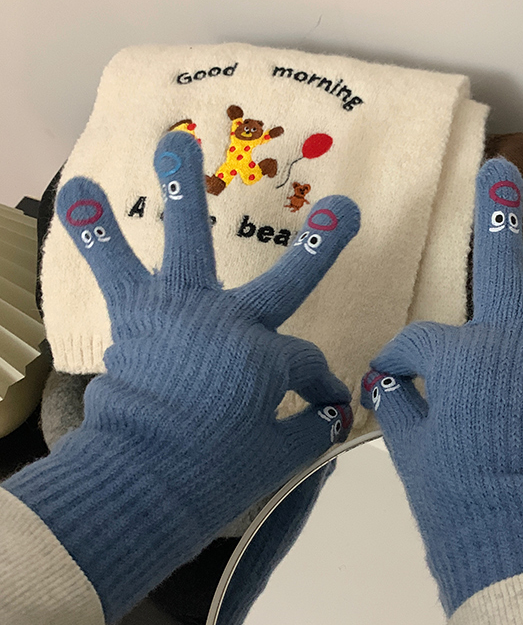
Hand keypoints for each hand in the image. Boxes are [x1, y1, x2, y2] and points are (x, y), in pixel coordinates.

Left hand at [6, 130, 358, 623]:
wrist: (136, 485)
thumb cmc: (210, 478)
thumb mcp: (273, 460)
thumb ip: (307, 434)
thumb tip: (332, 417)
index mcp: (266, 361)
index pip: (306, 367)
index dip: (320, 387)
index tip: (324, 407)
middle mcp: (230, 324)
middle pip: (284, 286)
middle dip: (320, 249)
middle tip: (343, 211)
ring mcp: (181, 312)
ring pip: (188, 242)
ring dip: (183, 189)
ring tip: (173, 140)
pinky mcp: (135, 315)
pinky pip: (113, 266)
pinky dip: (94, 231)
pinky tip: (78, 189)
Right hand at [362, 158, 522, 614]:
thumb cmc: (459, 501)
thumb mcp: (413, 453)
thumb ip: (400, 407)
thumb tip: (383, 383)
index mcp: (460, 358)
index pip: (423, 341)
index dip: (404, 355)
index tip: (395, 374)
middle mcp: (515, 339)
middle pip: (499, 264)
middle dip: (496, 214)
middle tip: (501, 173)